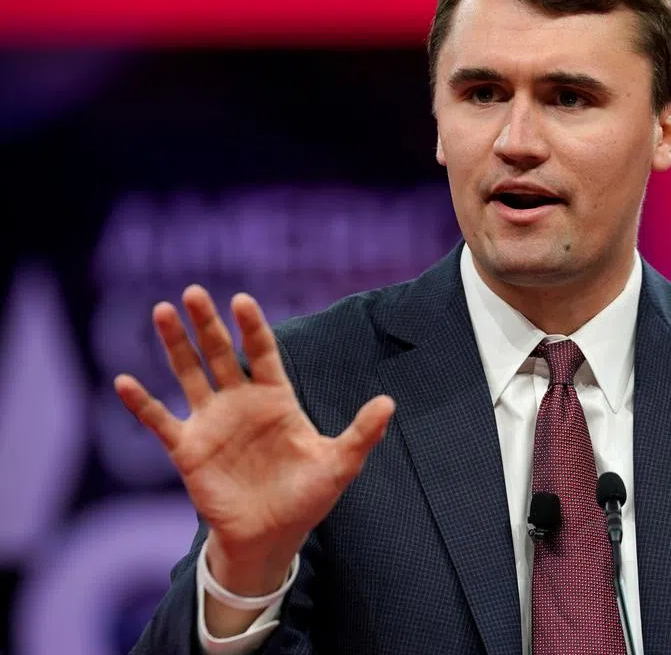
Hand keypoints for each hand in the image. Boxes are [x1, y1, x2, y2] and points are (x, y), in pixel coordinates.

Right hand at [115, 286, 393, 593]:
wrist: (271, 536)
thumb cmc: (307, 497)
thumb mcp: (340, 464)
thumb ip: (361, 433)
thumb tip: (388, 403)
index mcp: (276, 399)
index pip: (263, 352)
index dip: (253, 327)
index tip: (241, 300)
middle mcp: (241, 403)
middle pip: (222, 353)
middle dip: (209, 323)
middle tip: (196, 292)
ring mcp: (212, 423)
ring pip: (190, 374)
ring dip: (176, 345)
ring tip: (163, 310)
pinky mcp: (188, 449)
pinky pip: (160, 421)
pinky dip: (141, 403)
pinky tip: (123, 381)